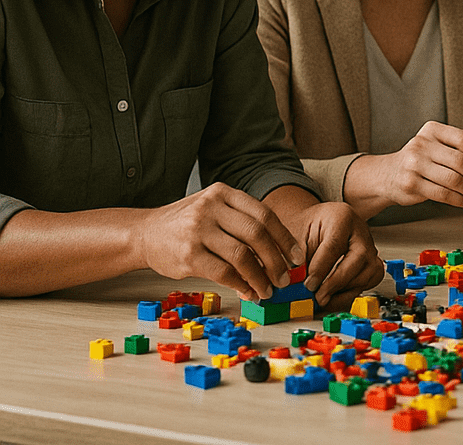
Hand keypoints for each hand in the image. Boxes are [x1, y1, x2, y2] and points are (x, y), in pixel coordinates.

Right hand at [133, 182, 305, 301]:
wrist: (144, 233)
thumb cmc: (187, 224)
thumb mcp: (214, 209)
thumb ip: (242, 222)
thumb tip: (279, 252)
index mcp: (224, 193)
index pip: (264, 214)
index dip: (285, 237)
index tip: (297, 256)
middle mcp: (211, 208)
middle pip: (257, 234)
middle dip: (276, 259)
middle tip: (285, 278)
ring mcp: (197, 231)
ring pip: (242, 256)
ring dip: (260, 277)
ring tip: (268, 289)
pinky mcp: (187, 255)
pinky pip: (223, 273)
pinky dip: (240, 284)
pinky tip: (248, 292)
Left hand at [291, 201, 382, 308]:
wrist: (316, 224)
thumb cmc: (307, 228)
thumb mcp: (297, 236)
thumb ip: (298, 259)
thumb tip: (296, 284)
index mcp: (341, 217)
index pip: (334, 245)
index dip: (320, 269)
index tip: (308, 285)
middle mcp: (360, 231)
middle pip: (358, 258)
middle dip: (337, 282)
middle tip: (318, 296)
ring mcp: (369, 246)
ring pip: (369, 272)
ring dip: (345, 290)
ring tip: (324, 298)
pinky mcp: (371, 261)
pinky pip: (371, 280)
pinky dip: (354, 292)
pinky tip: (335, 296)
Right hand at [346, 121, 462, 216]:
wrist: (386, 174)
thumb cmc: (421, 161)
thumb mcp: (437, 148)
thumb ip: (461, 154)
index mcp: (433, 130)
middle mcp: (422, 144)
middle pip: (461, 161)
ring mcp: (414, 164)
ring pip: (453, 179)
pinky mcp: (410, 184)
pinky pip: (443, 194)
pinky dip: (460, 200)